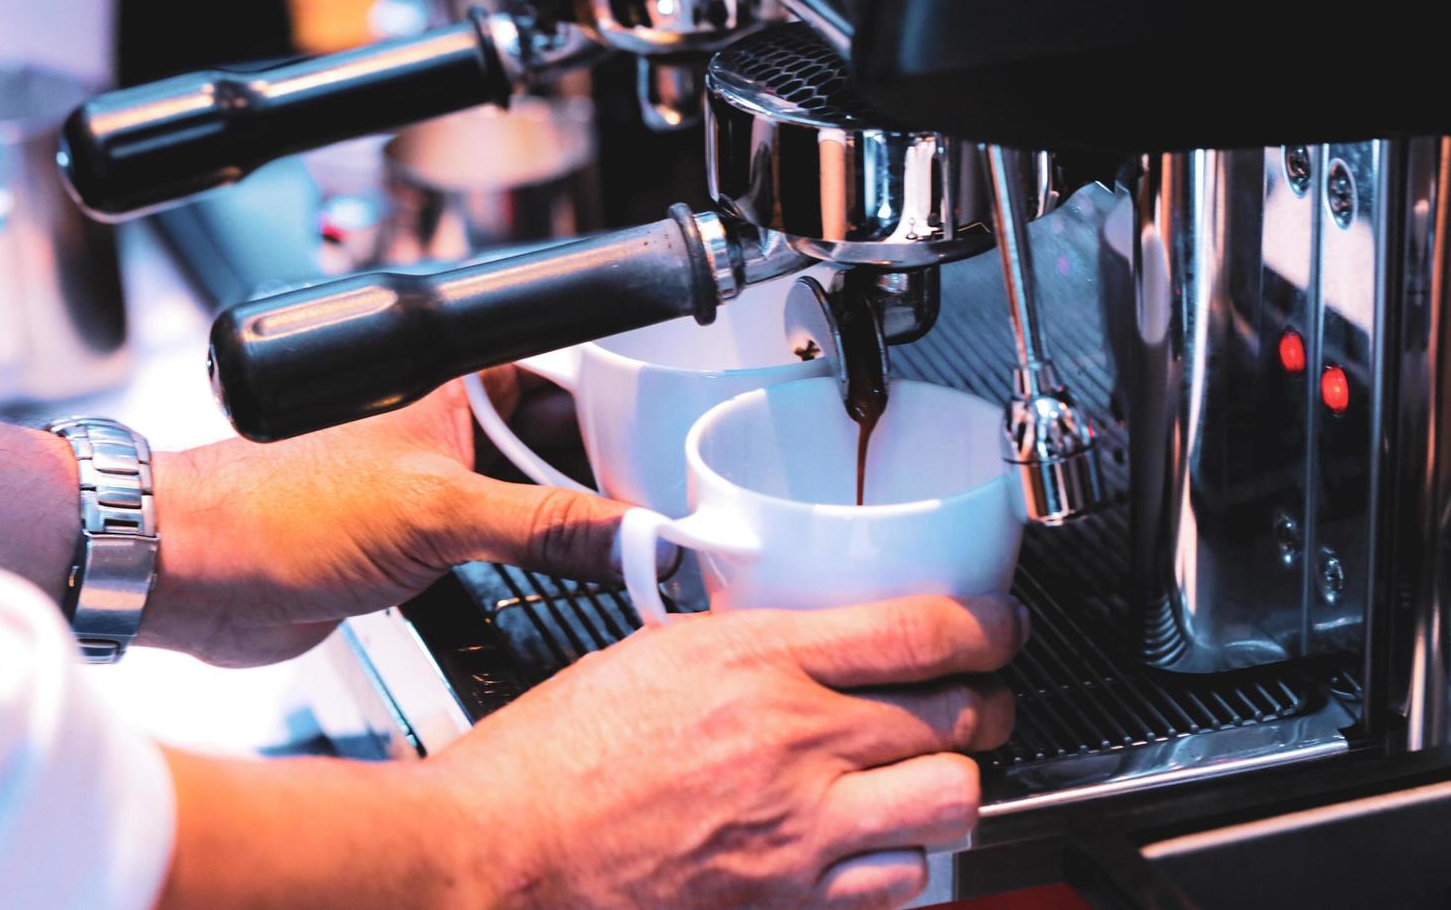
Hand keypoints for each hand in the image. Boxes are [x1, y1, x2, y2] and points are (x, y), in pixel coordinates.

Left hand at [147, 374, 632, 665]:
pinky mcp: (419, 541)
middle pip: (559, 455)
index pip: (570, 392)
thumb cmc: (277, 505)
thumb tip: (634, 538)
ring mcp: (434, 485)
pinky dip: (537, 567)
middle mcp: (448, 427)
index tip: (676, 470)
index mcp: (455, 381)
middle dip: (608, 492)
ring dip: (573, 537)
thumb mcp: (437, 512)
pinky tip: (573, 588)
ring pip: (532, 505)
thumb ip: (546, 527)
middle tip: (663, 530)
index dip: (627, 429)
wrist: (193, 574)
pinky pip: (500, 547)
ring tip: (631, 563)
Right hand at [420, 594, 1026, 908]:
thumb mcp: (658, 650)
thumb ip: (752, 641)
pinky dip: (910, 858)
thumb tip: (817, 638)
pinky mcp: (789, 898)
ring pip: (953, 800)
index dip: (988, 626)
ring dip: (959, 781)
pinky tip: (883, 839)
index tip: (1001, 626)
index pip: (919, 631)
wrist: (507, 848)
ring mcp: (800, 828)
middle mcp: (794, 740)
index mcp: (758, 661)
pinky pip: (903, 883)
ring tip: (937, 769)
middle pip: (958, 713)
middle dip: (992, 701)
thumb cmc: (559, 750)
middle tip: (983, 697)